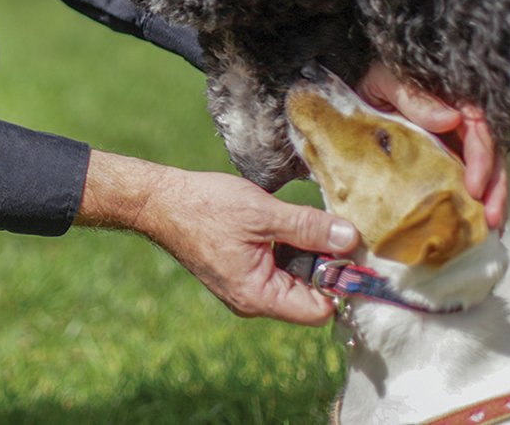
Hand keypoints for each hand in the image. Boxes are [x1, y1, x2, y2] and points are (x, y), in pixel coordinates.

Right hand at [75, 151, 357, 324]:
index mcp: (258, 296)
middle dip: (323, 263)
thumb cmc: (205, 207)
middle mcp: (253, 301)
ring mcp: (245, 288)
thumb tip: (351, 239)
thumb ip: (309, 228)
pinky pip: (276, 270)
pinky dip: (286, 248)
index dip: (340, 283)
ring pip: (294, 280)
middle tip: (327, 227)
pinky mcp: (239, 273)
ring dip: (304, 252)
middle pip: (309, 295)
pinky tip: (279, 222)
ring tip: (298, 220)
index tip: (349, 250)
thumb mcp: (263, 213)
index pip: (320, 309)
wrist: (158, 201)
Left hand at [356, 62, 507, 228]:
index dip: (483, 160)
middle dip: (495, 188)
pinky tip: (474, 225)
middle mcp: (461, 123)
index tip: (475, 188)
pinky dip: (472, 202)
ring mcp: (455, 142)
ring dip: (490, 200)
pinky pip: (464, 180)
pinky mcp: (446, 158)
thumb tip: (451, 119)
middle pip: (491, 155)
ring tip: (490, 228)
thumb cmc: (374, 82)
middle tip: (493, 219)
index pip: (480, 130)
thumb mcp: (389, 83)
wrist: (355, 92)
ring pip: (484, 171)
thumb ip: (416, 99)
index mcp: (453, 102)